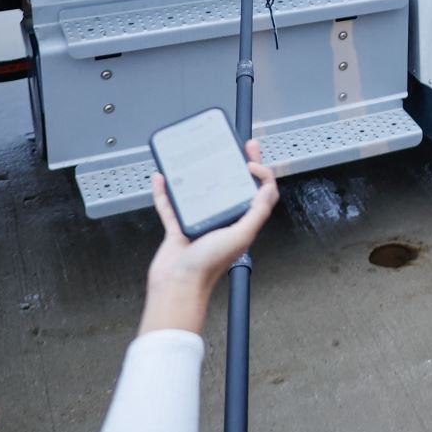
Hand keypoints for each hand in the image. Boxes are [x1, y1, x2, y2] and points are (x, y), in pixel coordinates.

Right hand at [141, 139, 279, 335]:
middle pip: (232, 185)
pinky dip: (165, 192)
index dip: (260, 174)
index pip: (258, 193)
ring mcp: (199, 223)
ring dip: (199, 174)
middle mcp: (222, 220)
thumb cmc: (207, 267)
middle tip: (239, 144)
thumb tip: (268, 189)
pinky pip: (171, 205)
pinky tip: (162, 178)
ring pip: (200, 191)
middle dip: (237, 164)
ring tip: (202, 155)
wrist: (177, 287)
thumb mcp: (240, 236)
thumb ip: (256, 213)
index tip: (252, 162)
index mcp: (240, 222)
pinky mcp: (177, 228)